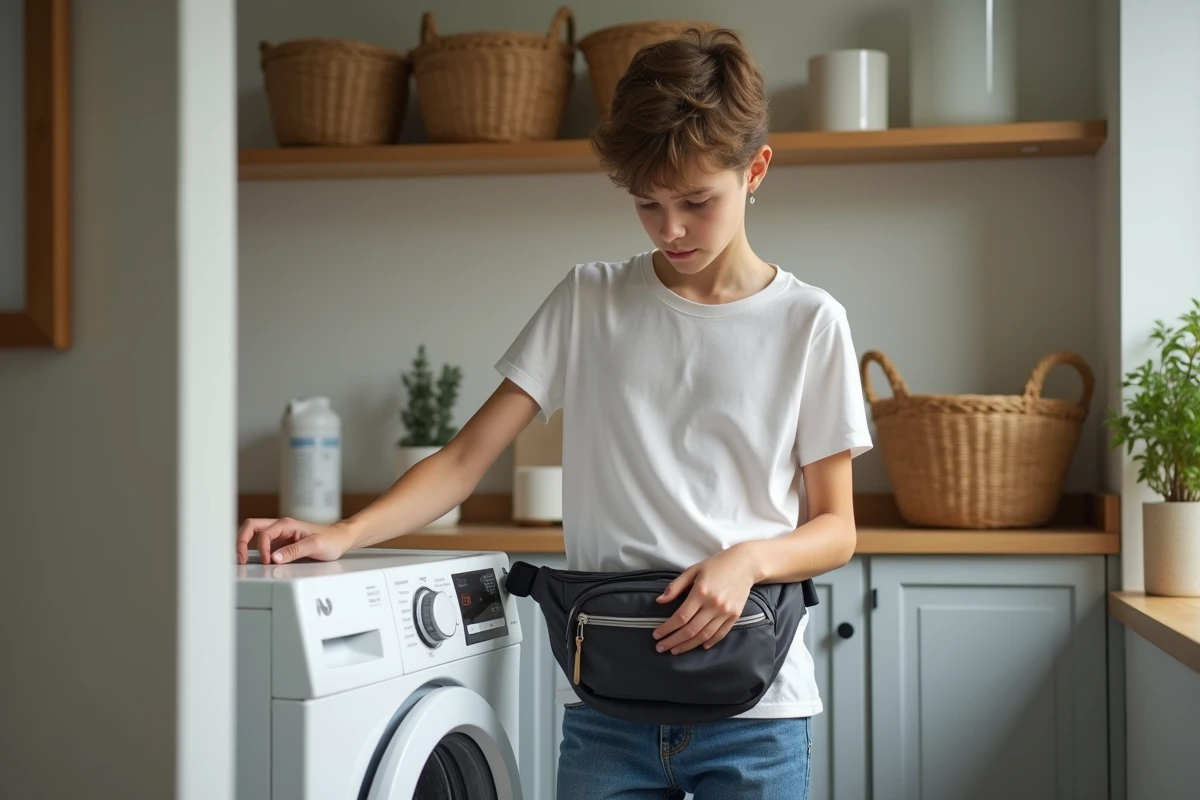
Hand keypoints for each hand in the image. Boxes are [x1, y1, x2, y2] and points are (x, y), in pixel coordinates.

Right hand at [236, 516, 354, 565]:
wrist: (340, 539)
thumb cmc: (331, 540)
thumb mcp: (315, 546)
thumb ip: (294, 551)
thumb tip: (274, 558)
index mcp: (287, 524)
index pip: (264, 533)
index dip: (262, 549)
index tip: (269, 562)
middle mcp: (280, 528)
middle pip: (251, 527)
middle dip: (242, 541)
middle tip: (240, 558)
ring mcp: (279, 536)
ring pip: (254, 536)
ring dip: (246, 546)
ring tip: (243, 560)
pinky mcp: (281, 544)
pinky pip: (263, 545)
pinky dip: (256, 552)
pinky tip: (256, 561)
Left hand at [652, 545, 760, 655]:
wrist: (745, 564)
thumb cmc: (716, 565)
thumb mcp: (693, 570)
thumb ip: (676, 586)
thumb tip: (659, 601)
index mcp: (701, 592)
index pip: (680, 617)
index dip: (667, 628)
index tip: (656, 634)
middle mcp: (714, 604)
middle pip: (690, 630)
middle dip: (673, 641)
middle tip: (661, 647)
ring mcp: (726, 612)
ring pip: (704, 635)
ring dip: (688, 645)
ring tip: (675, 650)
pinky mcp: (735, 616)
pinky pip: (720, 634)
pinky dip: (710, 642)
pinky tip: (699, 646)